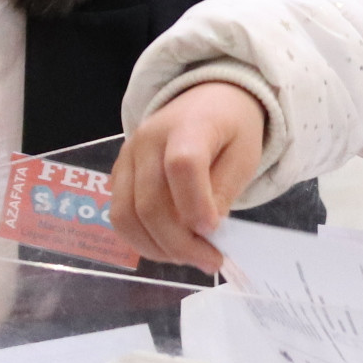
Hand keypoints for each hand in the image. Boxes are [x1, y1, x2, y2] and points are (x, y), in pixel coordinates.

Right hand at [111, 81, 267, 270]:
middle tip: (209, 261)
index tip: (214, 231)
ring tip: (189, 257)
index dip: (195, 204)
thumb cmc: (231, 129)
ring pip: (126, 215)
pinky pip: (120, 215)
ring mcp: (127, 156)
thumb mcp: (244, 155)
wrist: (206, 101)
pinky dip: (142, 240)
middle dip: (179, 243)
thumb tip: (204, 232)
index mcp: (188, 126)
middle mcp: (148, 139)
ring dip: (157, 247)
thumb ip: (224, 190)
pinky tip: (170, 247)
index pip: (182, 165)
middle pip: (150, 201)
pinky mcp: (118, 173)